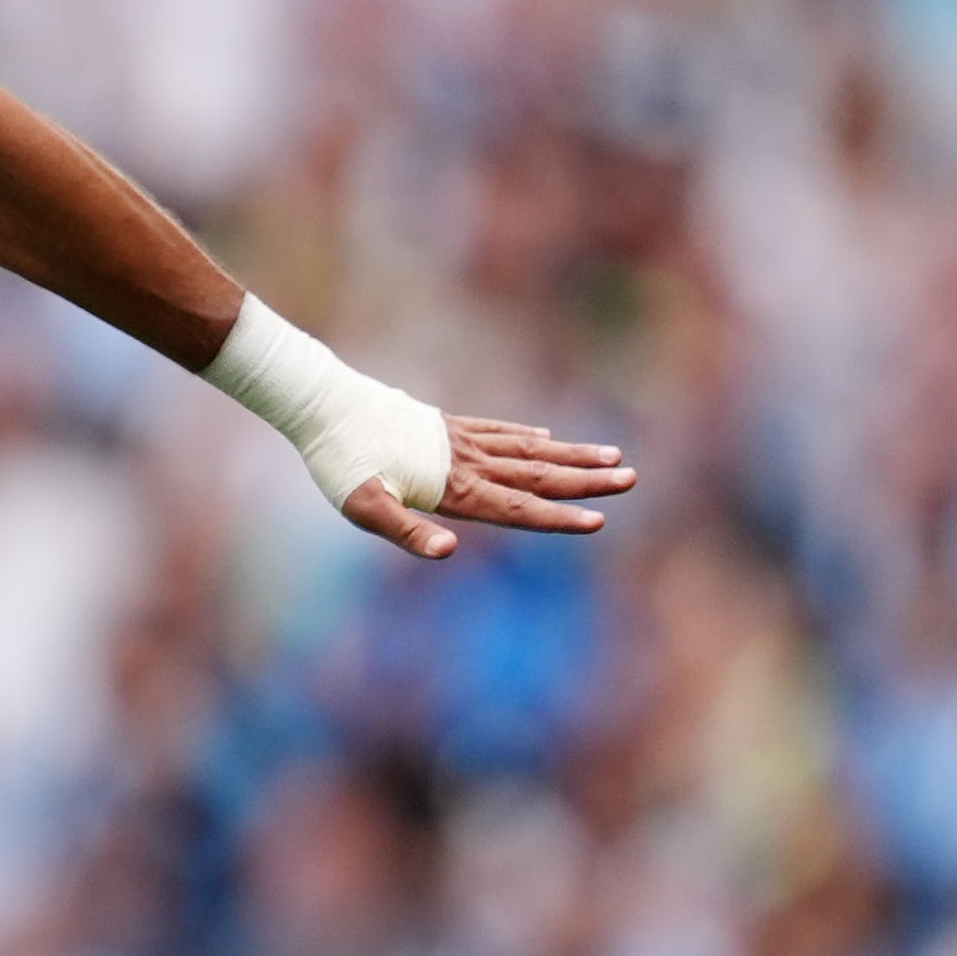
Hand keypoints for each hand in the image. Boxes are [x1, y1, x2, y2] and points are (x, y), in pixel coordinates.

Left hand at [340, 415, 635, 563]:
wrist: (324, 403)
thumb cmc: (340, 460)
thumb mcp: (363, 506)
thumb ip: (407, 531)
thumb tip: (448, 552)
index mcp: (452, 486)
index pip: (517, 508)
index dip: (558, 517)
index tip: (600, 520)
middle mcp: (465, 460)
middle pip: (537, 474)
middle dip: (586, 481)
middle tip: (632, 478)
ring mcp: (459, 439)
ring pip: (528, 449)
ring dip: (571, 456)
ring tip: (612, 456)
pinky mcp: (445, 424)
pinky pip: (498, 432)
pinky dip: (528, 438)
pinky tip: (548, 439)